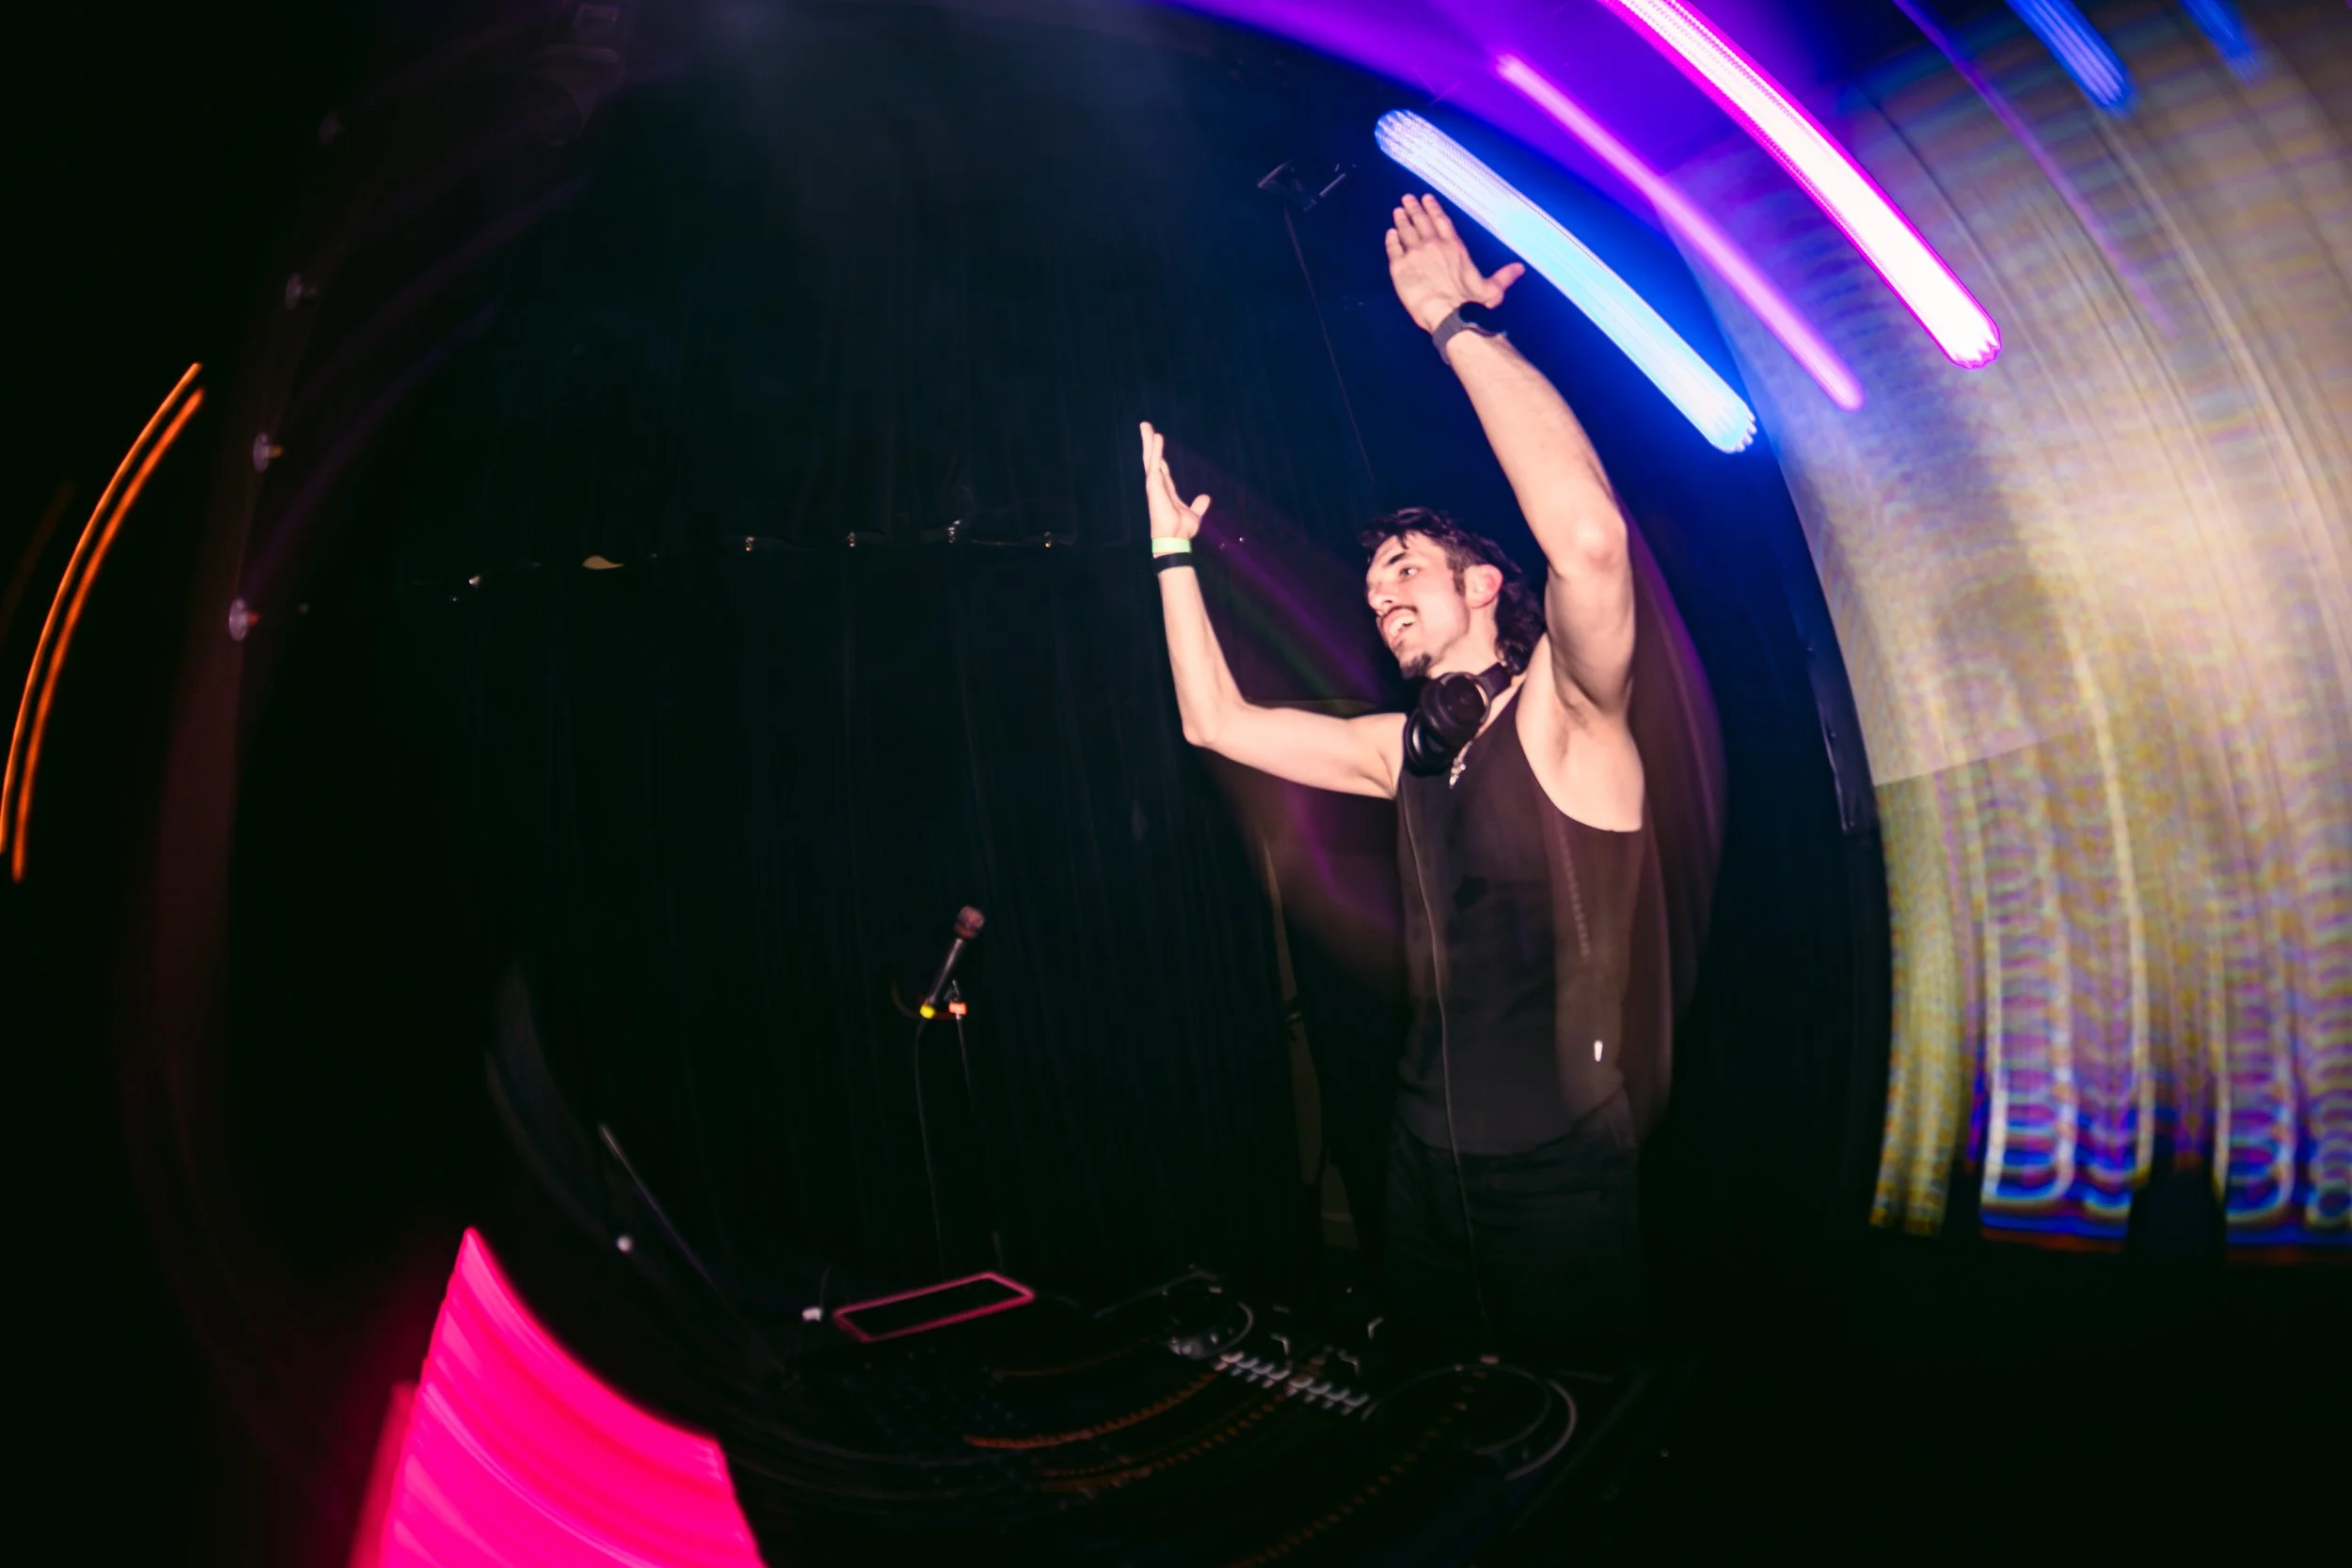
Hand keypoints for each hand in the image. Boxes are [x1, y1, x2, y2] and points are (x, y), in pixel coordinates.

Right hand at [1139, 421, 1210, 541]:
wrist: (1175, 539)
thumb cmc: (1181, 530)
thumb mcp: (1195, 514)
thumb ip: (1199, 505)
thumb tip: (1206, 498)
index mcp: (1166, 490)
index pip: (1162, 467)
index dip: (1159, 454)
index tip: (1157, 441)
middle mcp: (1158, 485)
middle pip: (1153, 458)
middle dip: (1150, 442)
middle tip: (1146, 426)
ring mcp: (1154, 484)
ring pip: (1150, 457)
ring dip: (1149, 441)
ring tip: (1145, 425)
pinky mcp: (1154, 485)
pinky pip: (1155, 463)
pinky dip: (1155, 450)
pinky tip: (1156, 437)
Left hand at [1385, 193, 1524, 333]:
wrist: (1449, 316)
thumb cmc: (1471, 304)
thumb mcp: (1492, 289)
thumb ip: (1504, 276)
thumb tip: (1520, 268)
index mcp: (1454, 246)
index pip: (1441, 220)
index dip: (1433, 208)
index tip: (1426, 197)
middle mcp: (1433, 245)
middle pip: (1421, 221)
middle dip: (1414, 208)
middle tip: (1407, 198)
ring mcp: (1415, 254)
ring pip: (1405, 231)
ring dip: (1401, 219)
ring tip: (1397, 211)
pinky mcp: (1399, 267)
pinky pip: (1393, 249)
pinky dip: (1391, 239)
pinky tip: (1389, 233)